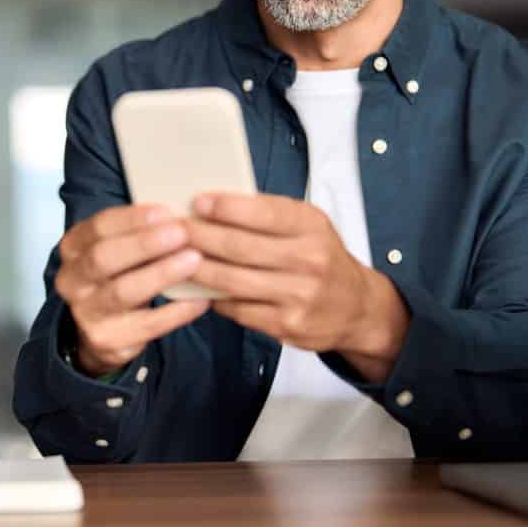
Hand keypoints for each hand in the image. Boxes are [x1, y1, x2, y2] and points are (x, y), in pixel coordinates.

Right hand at [54, 205, 210, 376]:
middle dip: (144, 244)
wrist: (99, 330)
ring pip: (123, 292)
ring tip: (194, 260)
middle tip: (181, 233)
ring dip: (161, 273)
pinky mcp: (107, 340)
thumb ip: (137, 233)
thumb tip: (180, 214)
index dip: (131, 219)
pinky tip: (200, 299)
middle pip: (104, 258)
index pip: (97, 227)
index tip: (165, 211)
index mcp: (73, 248)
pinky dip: (176, 311)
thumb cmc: (118, 276)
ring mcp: (86, 313)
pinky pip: (147, 325)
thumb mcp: (117, 249)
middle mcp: (72, 280)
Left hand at [183, 193, 408, 382]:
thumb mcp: (308, 225)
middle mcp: (308, 261)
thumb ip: (269, 214)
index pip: (263, 213)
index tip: (196, 201)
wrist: (357, 307)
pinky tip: (195, 286)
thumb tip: (214, 204)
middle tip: (171, 229)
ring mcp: (298, 296)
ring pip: (233, 281)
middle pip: (241, 247)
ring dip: (197, 268)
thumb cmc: (321, 256)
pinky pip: (238, 309)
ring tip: (170, 256)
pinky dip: (213, 297)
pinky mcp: (286, 325)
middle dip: (200, 236)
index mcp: (311, 227)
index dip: (226, 207)